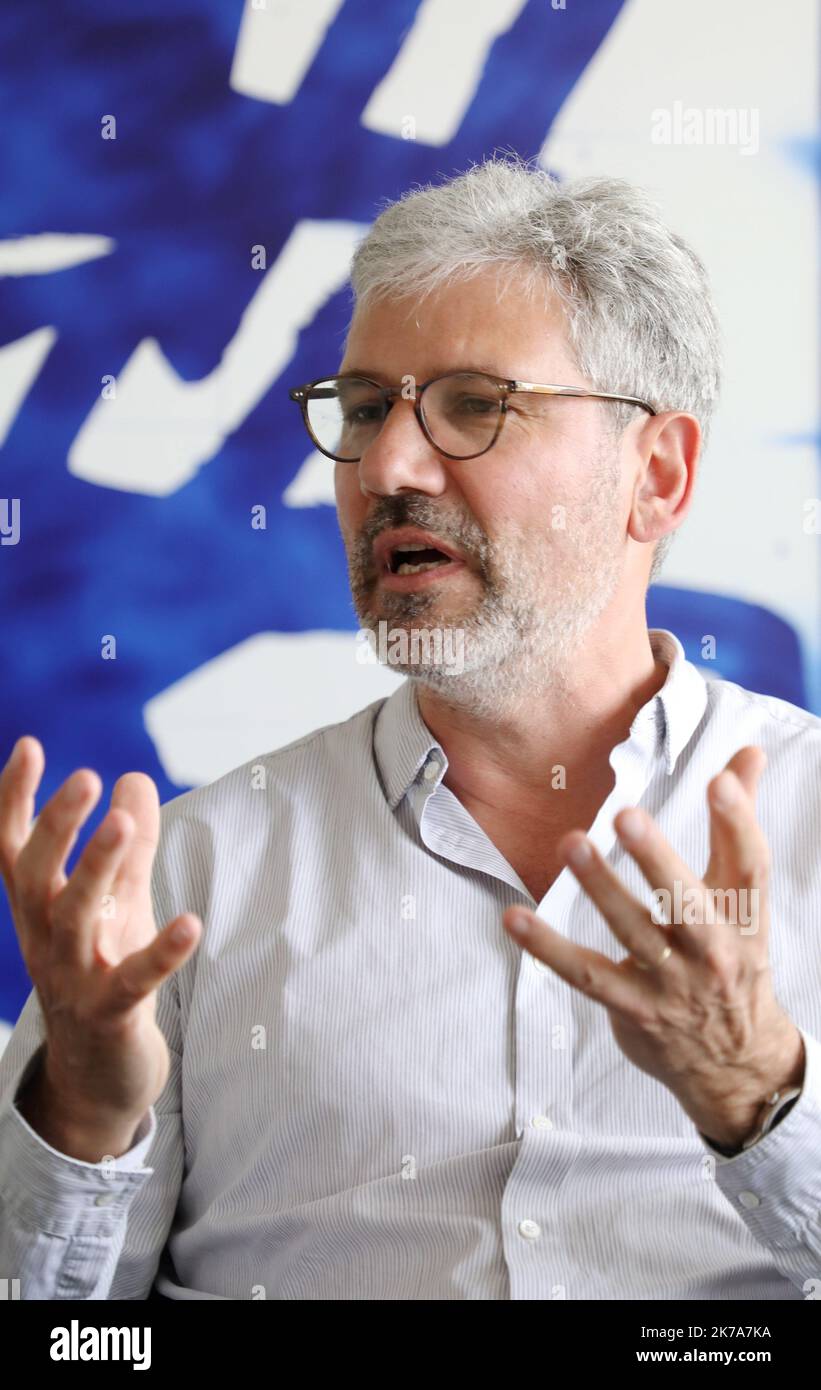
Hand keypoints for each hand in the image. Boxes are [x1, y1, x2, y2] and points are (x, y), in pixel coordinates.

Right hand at [0, 736, 201, 1149]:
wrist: (97, 1076)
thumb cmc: (105, 971)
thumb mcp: (118, 903)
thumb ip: (130, 844)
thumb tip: (135, 777)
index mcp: (39, 908)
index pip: (14, 847)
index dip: (15, 799)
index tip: (30, 746)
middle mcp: (45, 938)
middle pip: (37, 876)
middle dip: (57, 825)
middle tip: (87, 777)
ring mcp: (73, 979)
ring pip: (74, 919)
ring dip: (97, 869)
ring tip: (124, 825)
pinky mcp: (110, 1015)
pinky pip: (133, 981)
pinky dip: (161, 952)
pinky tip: (190, 923)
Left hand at [503, 746, 804, 1148]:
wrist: (737, 1064)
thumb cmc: (734, 962)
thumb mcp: (745, 900)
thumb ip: (737, 823)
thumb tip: (748, 755)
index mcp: (745, 920)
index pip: (750, 868)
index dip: (739, 823)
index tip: (722, 781)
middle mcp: (713, 952)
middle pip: (688, 903)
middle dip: (657, 859)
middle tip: (625, 815)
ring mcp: (672, 985)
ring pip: (633, 932)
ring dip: (600, 889)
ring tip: (570, 845)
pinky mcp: (632, 1008)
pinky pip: (586, 974)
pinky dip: (549, 948)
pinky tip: (515, 918)